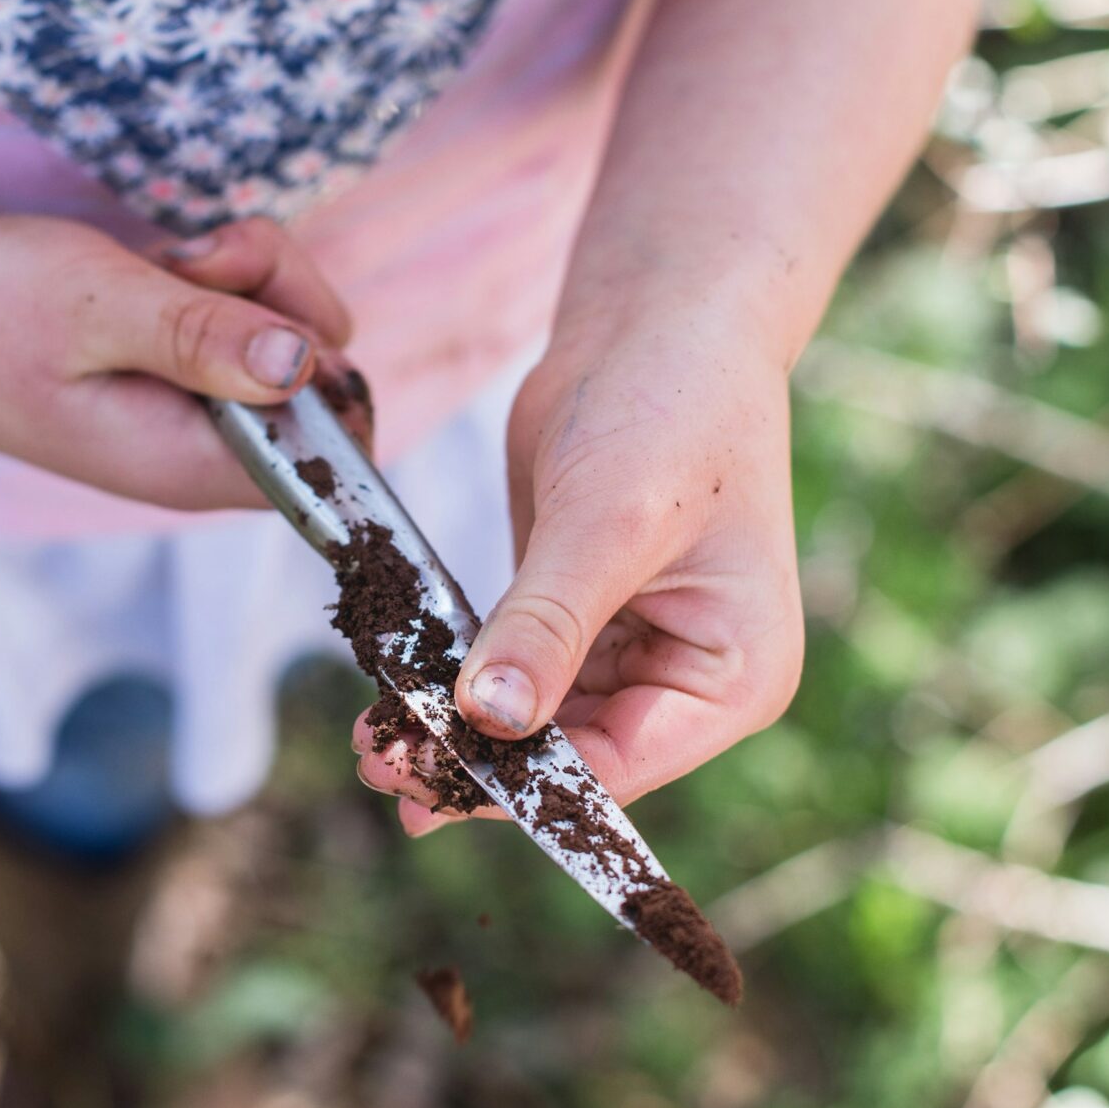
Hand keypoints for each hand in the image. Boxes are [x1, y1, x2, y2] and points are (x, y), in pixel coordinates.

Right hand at [0, 214, 352, 511]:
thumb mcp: (92, 307)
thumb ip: (198, 336)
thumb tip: (304, 365)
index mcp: (190, 465)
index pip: (337, 456)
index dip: (329, 370)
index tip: (255, 313)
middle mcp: (208, 451)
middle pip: (329, 375)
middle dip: (282, 294)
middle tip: (191, 267)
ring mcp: (201, 411)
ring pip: (297, 330)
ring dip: (246, 272)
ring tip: (159, 268)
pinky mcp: (189, 370)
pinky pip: (254, 314)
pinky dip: (220, 273)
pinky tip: (156, 270)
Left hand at [354, 298, 804, 832]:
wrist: (660, 318)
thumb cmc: (673, 405)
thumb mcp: (607, 520)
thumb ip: (546, 625)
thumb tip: (489, 720)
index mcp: (737, 679)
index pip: (620, 766)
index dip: (524, 786)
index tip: (430, 789)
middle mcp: (691, 681)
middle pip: (571, 755)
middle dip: (478, 764)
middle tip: (380, 769)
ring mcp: (634, 650)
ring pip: (533, 721)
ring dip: (458, 731)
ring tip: (372, 744)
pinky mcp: (579, 615)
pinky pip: (513, 669)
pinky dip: (458, 680)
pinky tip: (395, 693)